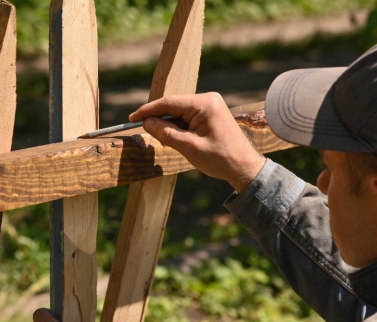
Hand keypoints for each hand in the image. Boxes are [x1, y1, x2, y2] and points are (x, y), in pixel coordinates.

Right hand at [130, 93, 265, 191]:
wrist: (244, 167)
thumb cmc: (220, 159)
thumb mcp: (188, 147)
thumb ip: (166, 133)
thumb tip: (147, 123)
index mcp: (204, 104)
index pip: (168, 102)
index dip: (148, 110)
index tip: (132, 118)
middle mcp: (208, 99)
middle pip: (173, 105)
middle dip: (158, 119)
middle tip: (145, 132)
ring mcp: (211, 106)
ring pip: (179, 112)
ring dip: (169, 125)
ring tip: (165, 141)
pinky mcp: (211, 114)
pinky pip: (188, 116)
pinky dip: (178, 126)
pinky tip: (175, 139)